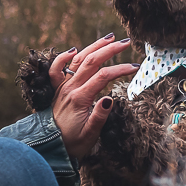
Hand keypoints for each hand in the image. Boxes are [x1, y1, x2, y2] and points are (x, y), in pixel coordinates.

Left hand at [49, 34, 136, 159]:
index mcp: (79, 99)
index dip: (120, 69)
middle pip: (91, 61)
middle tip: (126, 43)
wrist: (50, 147)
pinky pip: (56, 69)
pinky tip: (73, 50)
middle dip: (110, 50)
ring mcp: (62, 87)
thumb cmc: (72, 143)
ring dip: (93, 47)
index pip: (103, 76)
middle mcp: (69, 89)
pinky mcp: (58, 90)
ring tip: (109, 38)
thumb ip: (99, 116)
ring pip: (77, 60)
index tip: (135, 68)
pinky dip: (63, 57)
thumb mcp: (90, 135)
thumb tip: (109, 99)